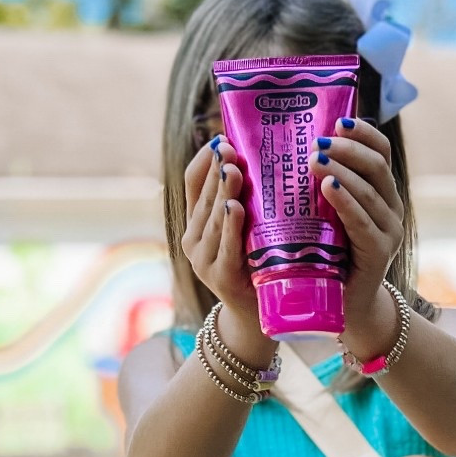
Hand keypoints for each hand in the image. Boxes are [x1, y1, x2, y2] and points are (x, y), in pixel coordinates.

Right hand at [179, 136, 275, 363]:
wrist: (259, 318)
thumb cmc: (258, 266)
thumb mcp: (249, 230)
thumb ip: (250, 200)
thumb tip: (263, 156)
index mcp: (197, 222)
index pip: (193, 182)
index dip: (204, 159)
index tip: (222, 138)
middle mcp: (194, 238)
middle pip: (203, 195)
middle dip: (216, 168)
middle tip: (228, 145)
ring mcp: (203, 259)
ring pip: (212, 218)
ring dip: (222, 191)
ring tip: (231, 168)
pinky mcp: (220, 277)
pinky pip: (225, 246)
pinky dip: (229, 226)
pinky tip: (234, 207)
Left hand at [315, 117, 404, 359]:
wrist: (344, 307)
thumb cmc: (331, 256)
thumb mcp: (328, 215)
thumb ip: (322, 185)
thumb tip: (291, 147)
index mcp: (382, 193)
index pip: (381, 152)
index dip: (363, 132)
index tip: (338, 120)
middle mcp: (391, 208)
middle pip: (377, 165)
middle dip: (347, 149)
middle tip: (317, 142)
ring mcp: (388, 231)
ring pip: (370, 190)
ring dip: (342, 170)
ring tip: (315, 160)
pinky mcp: (379, 254)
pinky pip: (363, 221)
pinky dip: (346, 201)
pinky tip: (328, 188)